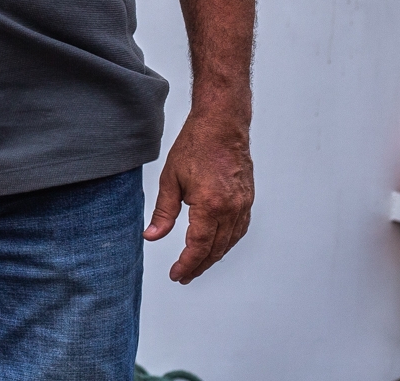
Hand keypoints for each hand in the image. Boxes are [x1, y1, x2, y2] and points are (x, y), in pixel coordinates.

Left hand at [145, 105, 252, 282]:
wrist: (222, 124)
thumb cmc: (196, 145)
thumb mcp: (171, 179)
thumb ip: (163, 212)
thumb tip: (152, 236)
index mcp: (210, 205)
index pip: (199, 247)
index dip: (187, 264)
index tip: (177, 274)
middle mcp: (231, 208)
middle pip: (215, 249)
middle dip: (198, 265)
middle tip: (183, 274)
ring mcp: (242, 205)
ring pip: (229, 242)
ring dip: (213, 256)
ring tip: (197, 264)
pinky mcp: (247, 199)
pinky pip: (239, 230)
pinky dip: (227, 242)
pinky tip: (217, 245)